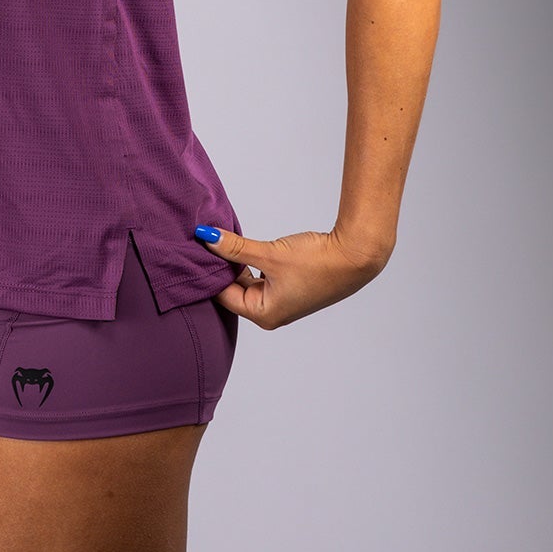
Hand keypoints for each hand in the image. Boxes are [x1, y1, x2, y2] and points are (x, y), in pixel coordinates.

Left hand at [192, 224, 388, 329]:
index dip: (210, 271)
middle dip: (222, 266)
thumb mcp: (269, 253)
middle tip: (206, 242)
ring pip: (247, 281)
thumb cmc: (316, 262)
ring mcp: (281, 300)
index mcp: (264, 314)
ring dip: (237, 262)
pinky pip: (260, 275)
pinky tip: (244, 245)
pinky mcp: (289, 286)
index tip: (198, 248)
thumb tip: (206, 237)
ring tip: (224, 241)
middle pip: (234, 289)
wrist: (354, 257)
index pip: (223, 295)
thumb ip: (235, 247)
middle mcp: (270, 312)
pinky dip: (251, 261)